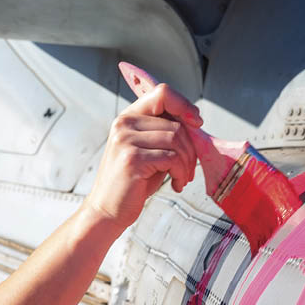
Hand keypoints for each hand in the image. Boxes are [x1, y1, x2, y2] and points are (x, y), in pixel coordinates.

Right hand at [85, 82, 201, 230]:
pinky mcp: (133, 159)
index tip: (197, 123)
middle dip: (191, 149)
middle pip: (176, 124)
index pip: (162, 93)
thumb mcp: (149, 151)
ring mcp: (126, 140)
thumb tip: (195, 122)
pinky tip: (176, 184)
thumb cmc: (132, 184)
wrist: (107, 210)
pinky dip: (181, 173)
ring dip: (187, 163)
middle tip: (188, 169)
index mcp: (128, 118)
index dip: (184, 105)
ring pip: (177, 139)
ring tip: (182, 177)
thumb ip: (165, 133)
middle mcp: (124, 124)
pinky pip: (173, 158)